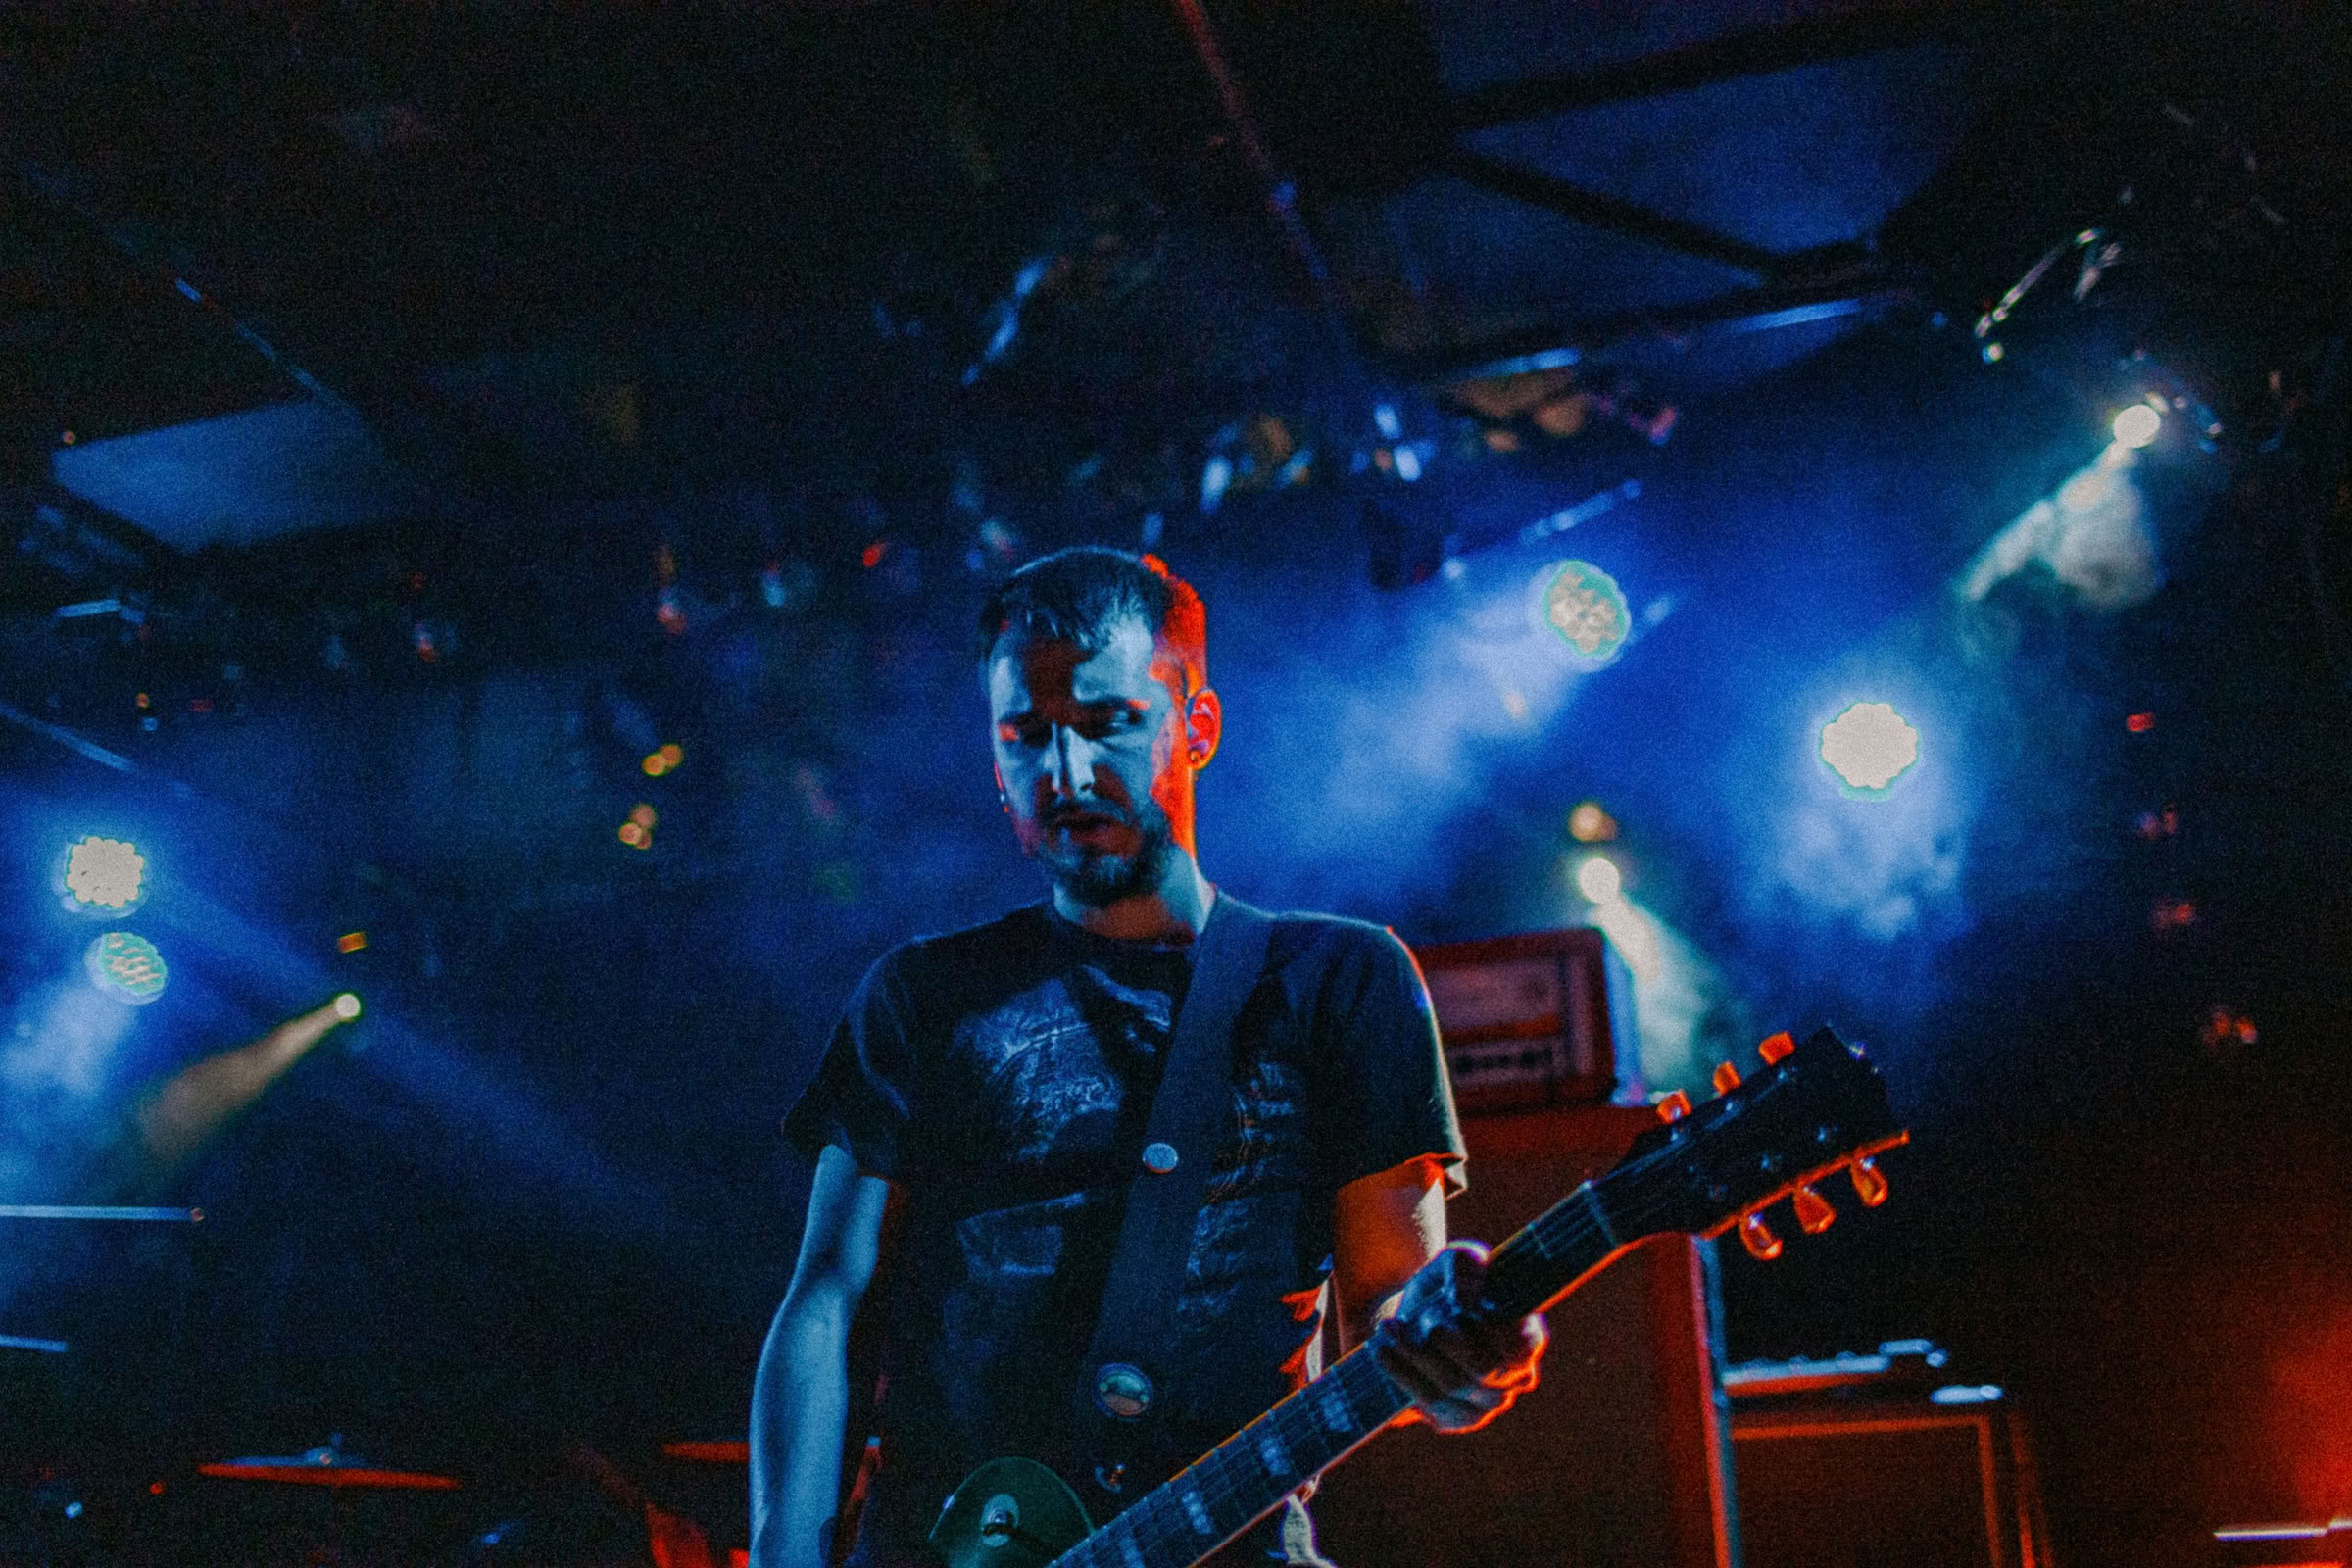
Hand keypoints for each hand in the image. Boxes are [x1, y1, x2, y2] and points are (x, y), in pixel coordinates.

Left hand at [1369, 1241, 1545, 1432]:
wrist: (1407, 1318)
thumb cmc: (1443, 1286)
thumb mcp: (1453, 1260)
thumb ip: (1466, 1265)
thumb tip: (1467, 1302)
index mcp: (1525, 1337)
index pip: (1523, 1346)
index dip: (1495, 1332)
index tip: (1461, 1309)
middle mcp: (1513, 1378)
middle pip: (1483, 1369)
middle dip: (1448, 1342)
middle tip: (1423, 1319)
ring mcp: (1485, 1404)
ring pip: (1453, 1386)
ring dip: (1415, 1354)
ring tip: (1389, 1328)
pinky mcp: (1453, 1420)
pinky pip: (1429, 1403)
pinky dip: (1401, 1374)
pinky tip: (1382, 1350)